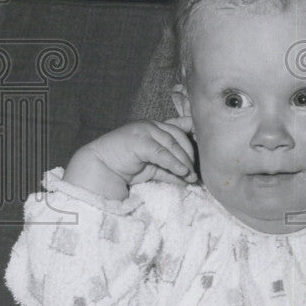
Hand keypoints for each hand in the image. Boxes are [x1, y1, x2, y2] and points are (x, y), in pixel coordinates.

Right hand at [64, 117, 196, 198]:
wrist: (100, 169)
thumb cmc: (125, 167)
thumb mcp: (153, 167)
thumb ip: (170, 169)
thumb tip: (190, 179)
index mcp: (155, 128)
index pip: (179, 126)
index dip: (193, 132)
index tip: (205, 142)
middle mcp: (151, 126)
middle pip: (179, 137)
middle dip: (190, 155)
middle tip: (195, 172)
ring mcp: (144, 131)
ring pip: (172, 145)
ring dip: (184, 162)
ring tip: (191, 176)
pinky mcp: (139, 141)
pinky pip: (162, 153)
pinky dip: (175, 163)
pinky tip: (183, 173)